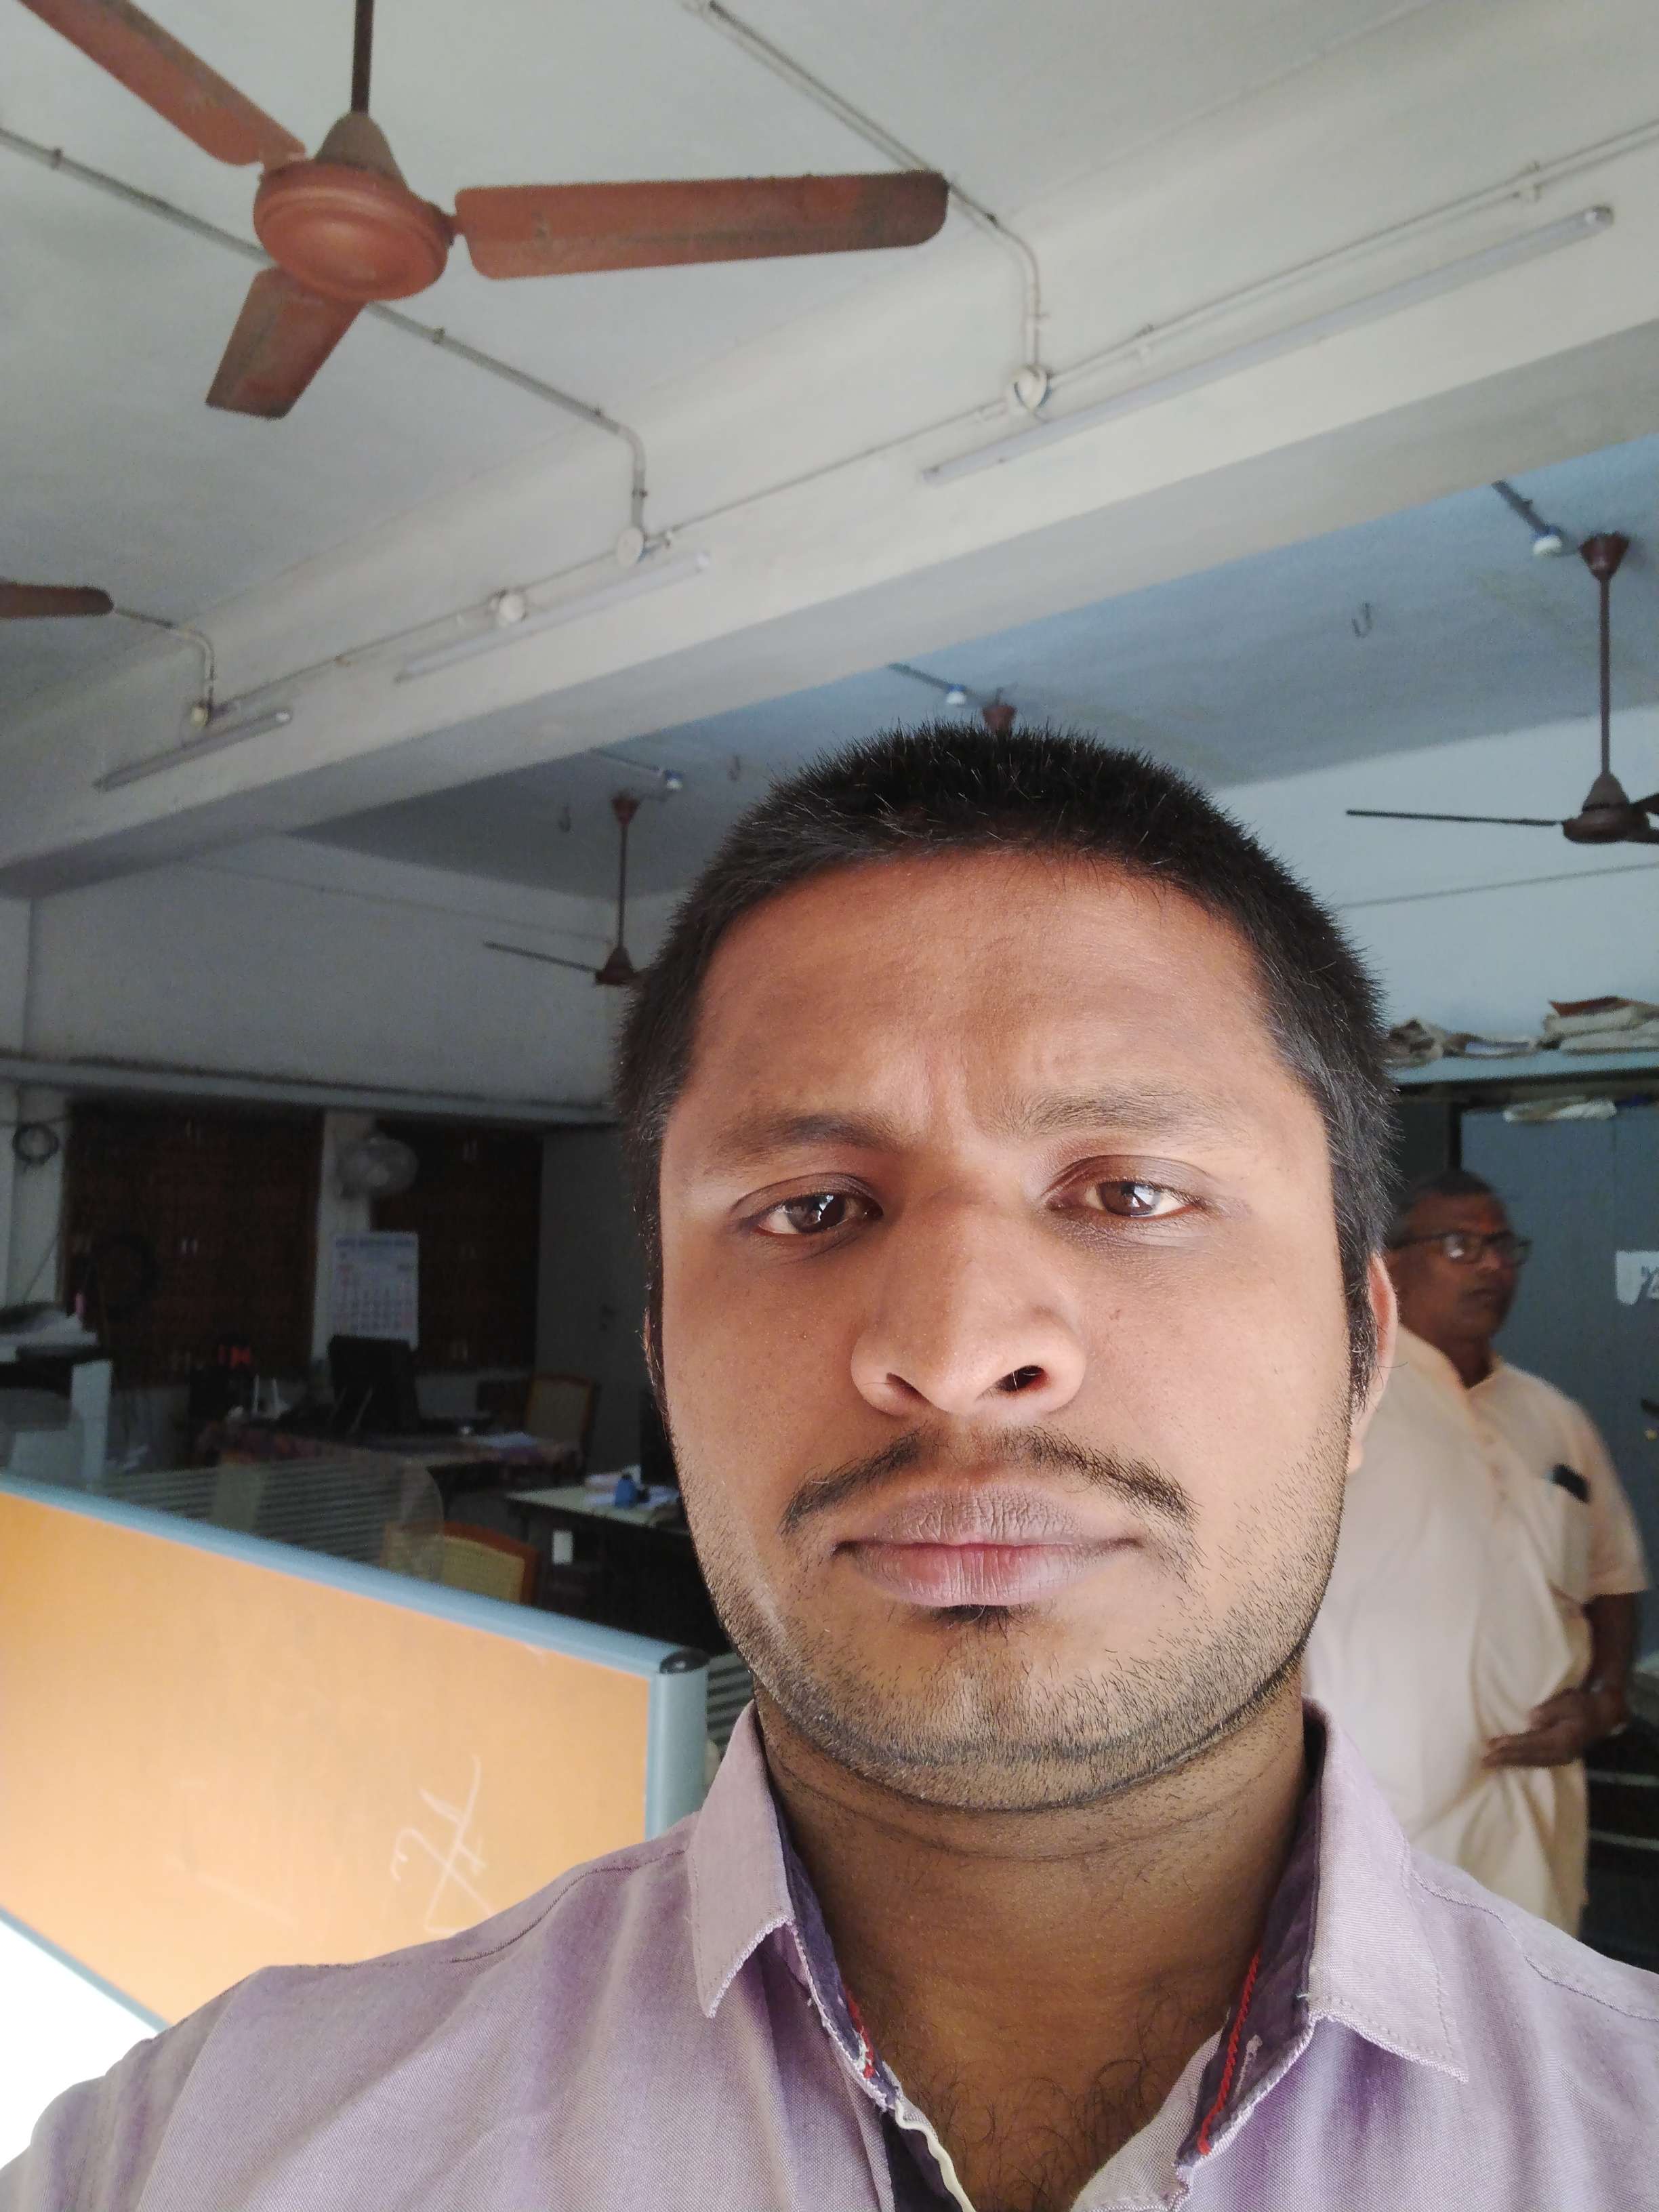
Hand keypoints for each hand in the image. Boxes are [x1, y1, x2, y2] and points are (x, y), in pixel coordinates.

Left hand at [1483, 1685, 1620, 1768]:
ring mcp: (1562, 1757)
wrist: (1604, 1715)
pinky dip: (1523, 1762)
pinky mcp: (1561, 1756)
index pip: (1531, 1744)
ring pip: (1532, 1762)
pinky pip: (1538, 1762)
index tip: (1492, 1746)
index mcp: (1562, 1740)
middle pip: (1529, 1757)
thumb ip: (1550, 1710)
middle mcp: (1562, 1753)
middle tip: (1484, 1761)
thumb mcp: (1568, 1701)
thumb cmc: (1583, 1704)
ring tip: (1492, 1763)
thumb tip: (1531, 1720)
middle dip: (1506, 1759)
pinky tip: (1511, 1762)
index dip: (1511, 1744)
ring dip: (1512, 1763)